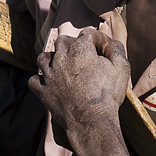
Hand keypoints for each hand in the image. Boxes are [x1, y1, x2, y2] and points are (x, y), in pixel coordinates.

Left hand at [29, 29, 129, 144]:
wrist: (91, 122)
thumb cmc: (108, 96)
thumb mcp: (122, 69)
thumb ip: (116, 49)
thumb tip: (109, 42)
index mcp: (81, 50)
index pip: (87, 34)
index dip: (97, 38)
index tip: (103, 47)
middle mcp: (61, 58)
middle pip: (62, 41)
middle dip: (73, 43)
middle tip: (82, 54)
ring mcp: (49, 75)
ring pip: (43, 58)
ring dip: (52, 58)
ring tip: (62, 65)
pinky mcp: (43, 91)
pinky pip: (34, 80)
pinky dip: (40, 79)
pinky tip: (49, 82)